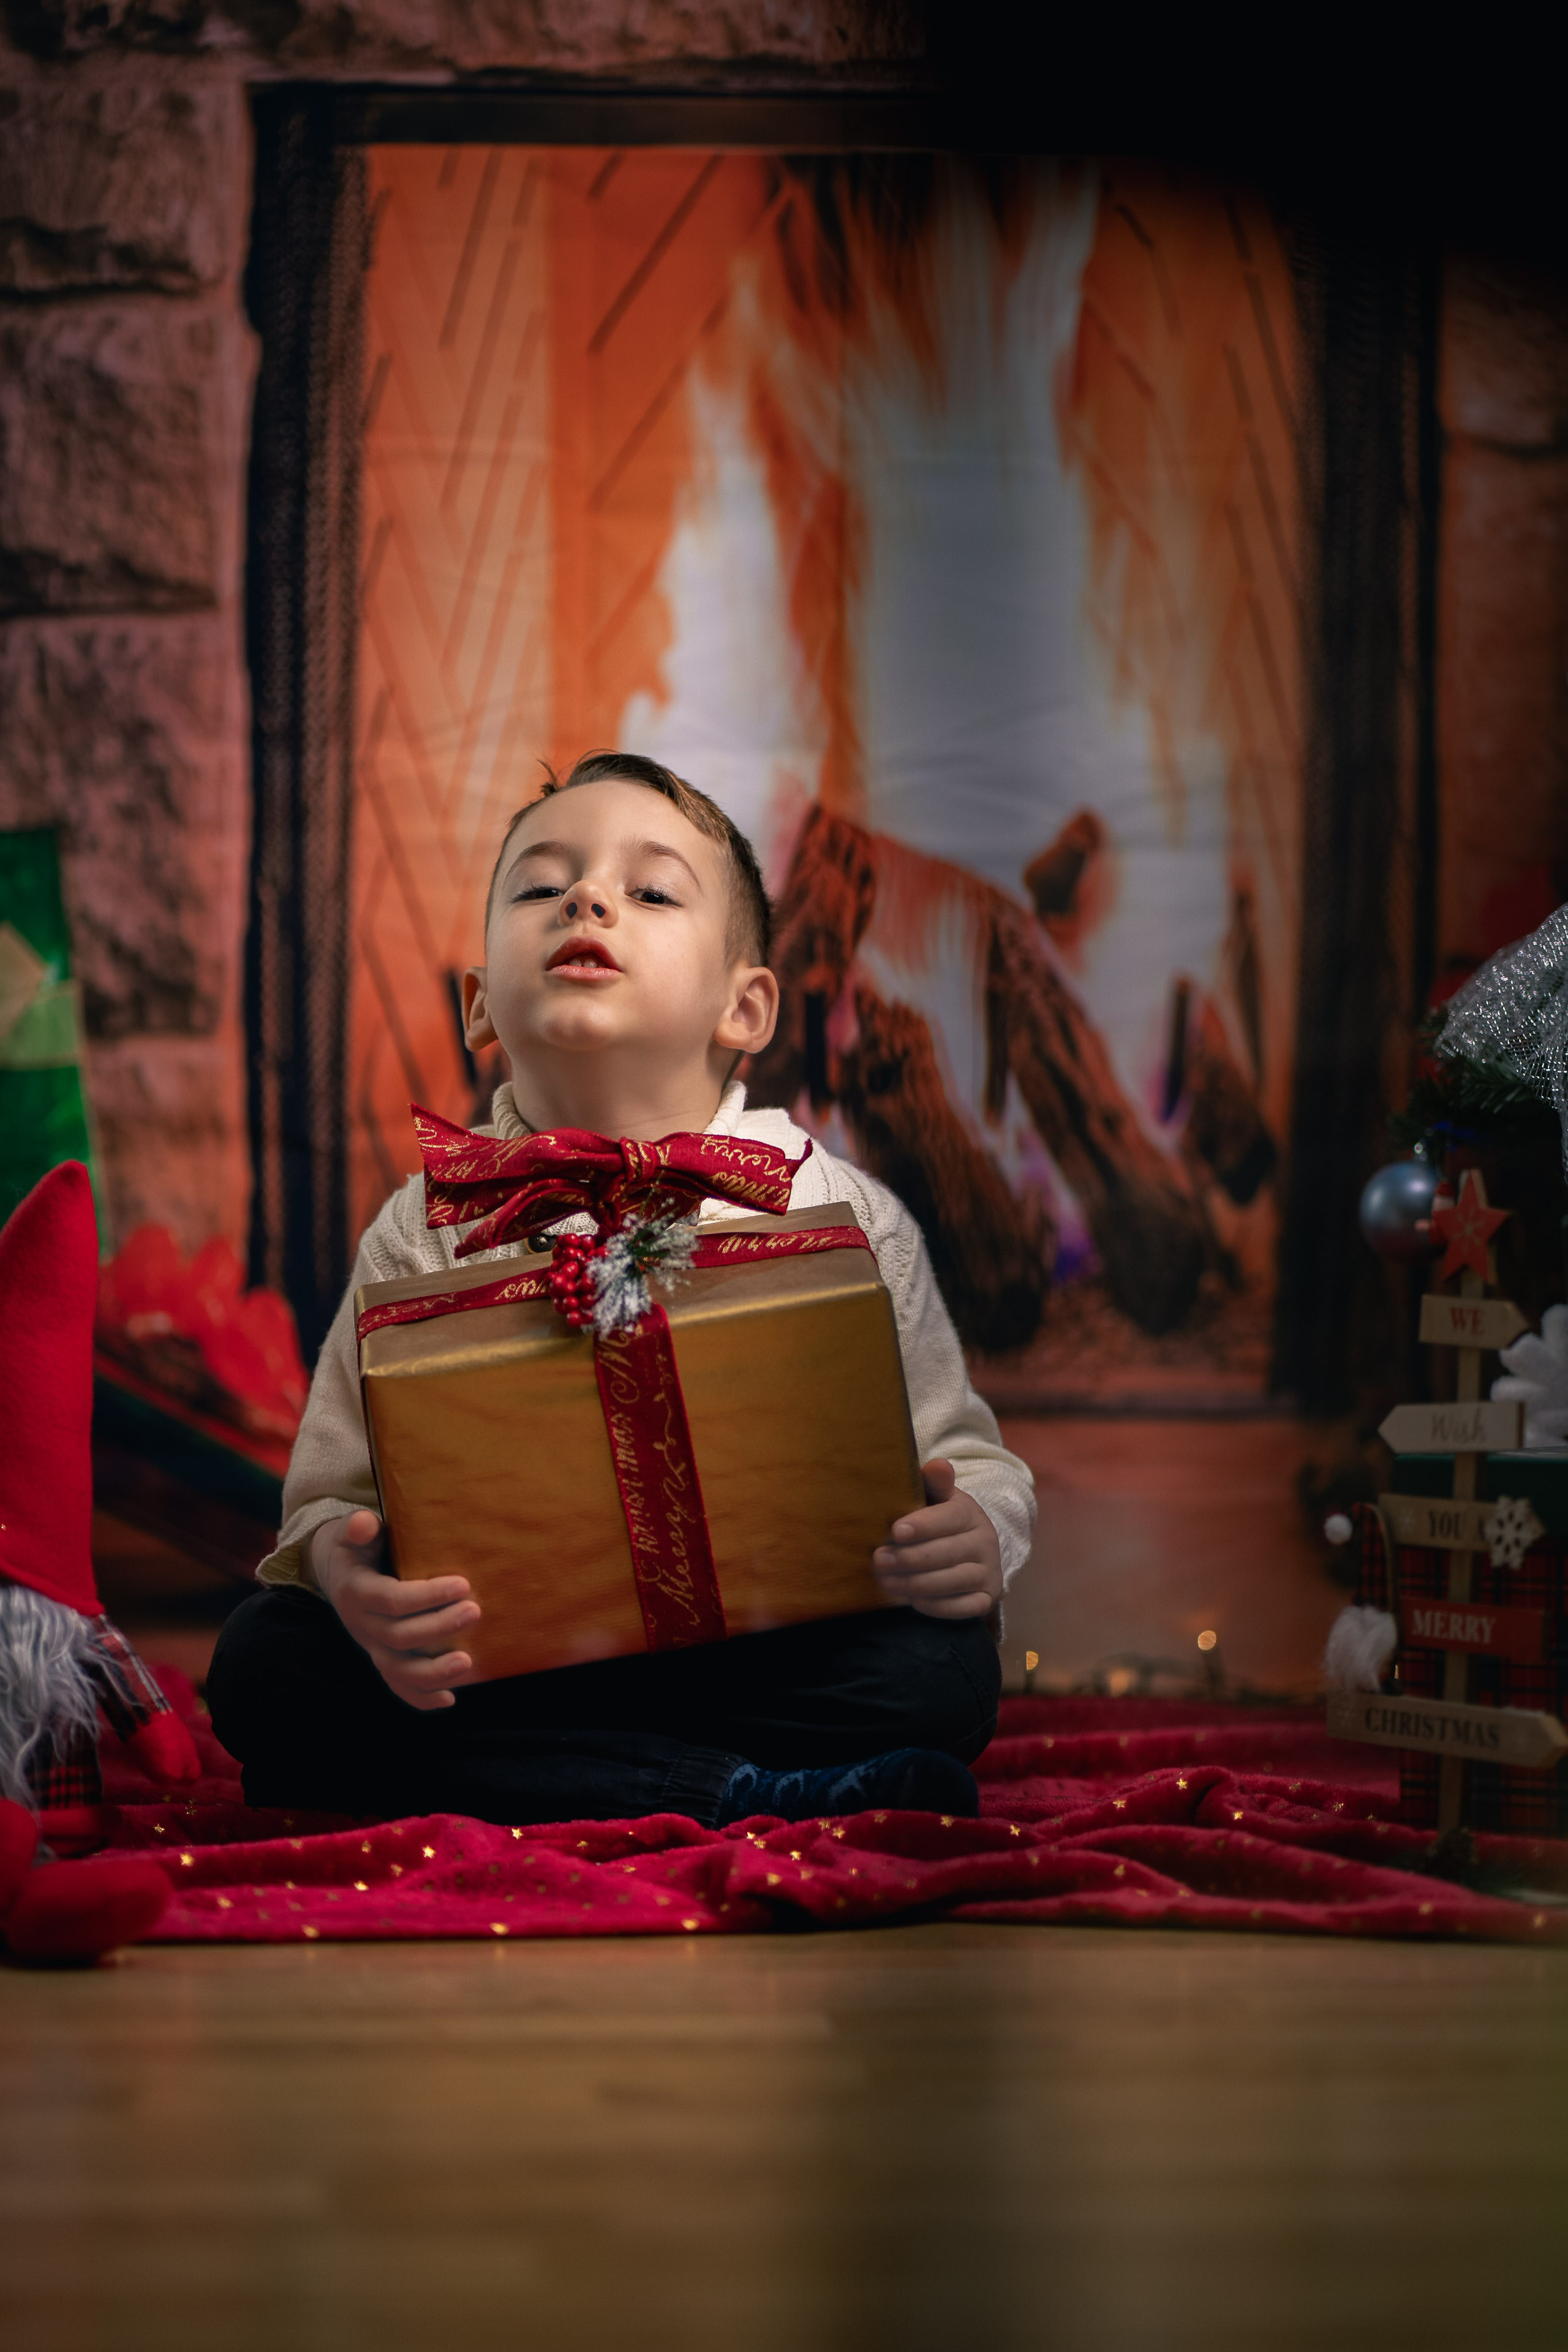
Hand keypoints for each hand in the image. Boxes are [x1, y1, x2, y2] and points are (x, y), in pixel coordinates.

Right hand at [309, 1509, 480, 1710]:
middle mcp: (361, 1625)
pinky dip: (421, 1697)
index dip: (427, 1595)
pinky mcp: (381, 1659)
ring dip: (433, 1672)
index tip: (463, 1584)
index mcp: (356, 1591)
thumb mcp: (351, 1532)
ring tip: (467, 1663)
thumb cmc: (356, 1546)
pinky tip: (450, 1699)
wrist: (337, 1573)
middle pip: (400, 1636)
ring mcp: (370, 1647)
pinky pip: (397, 1686)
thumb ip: (359, 1527)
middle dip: (439, 1627)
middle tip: (475, 1612)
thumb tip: (365, 1522)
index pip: (392, 1600)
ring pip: (398, 1670)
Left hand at [871, 1459, 1002, 1620]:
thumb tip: (937, 1465)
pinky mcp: (988, 1598)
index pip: (949, 1518)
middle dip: (909, 1559)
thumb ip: (933, 1483)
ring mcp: (989, 1571)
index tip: (895, 1531)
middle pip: (947, 1553)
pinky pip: (964, 1608)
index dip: (923, 1525)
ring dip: (916, 1584)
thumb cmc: (939, 1519)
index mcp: (969, 1513)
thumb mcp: (936, 1497)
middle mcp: (985, 1541)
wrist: (970, 1548)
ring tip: (886, 1582)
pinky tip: (912, 1600)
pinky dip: (937, 1606)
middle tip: (878, 1561)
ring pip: (953, 1581)